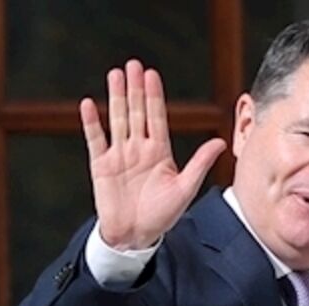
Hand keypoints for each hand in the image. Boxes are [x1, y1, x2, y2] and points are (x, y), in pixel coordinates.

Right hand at [81, 59, 226, 249]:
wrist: (135, 237)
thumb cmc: (161, 216)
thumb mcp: (185, 189)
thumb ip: (200, 164)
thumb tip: (219, 142)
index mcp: (159, 152)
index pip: (157, 116)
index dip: (154, 95)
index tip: (152, 75)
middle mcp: (139, 149)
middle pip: (136, 111)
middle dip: (134, 88)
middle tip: (133, 65)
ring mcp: (119, 156)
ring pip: (117, 119)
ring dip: (115, 97)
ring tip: (114, 75)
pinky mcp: (102, 166)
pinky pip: (96, 140)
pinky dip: (92, 123)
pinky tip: (88, 105)